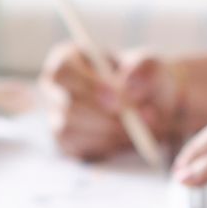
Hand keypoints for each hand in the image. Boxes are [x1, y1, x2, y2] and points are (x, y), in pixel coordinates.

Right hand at [38, 43, 182, 160]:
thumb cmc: (144, 80)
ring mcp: (56, 116)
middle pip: (65, 105)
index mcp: (67, 59)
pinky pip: (77, 147)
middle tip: (134, 122)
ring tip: (136, 128)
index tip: (117, 99)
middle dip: (102, 116)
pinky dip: (103, 145)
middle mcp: (54, 88)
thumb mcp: (151, 67)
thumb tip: (128, 85)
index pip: (63, 71)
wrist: (149, 108)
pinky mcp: (65, 141)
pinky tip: (122, 137)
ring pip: (69, 129)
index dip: (87, 86)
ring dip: (106, 131)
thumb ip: (144, 69)